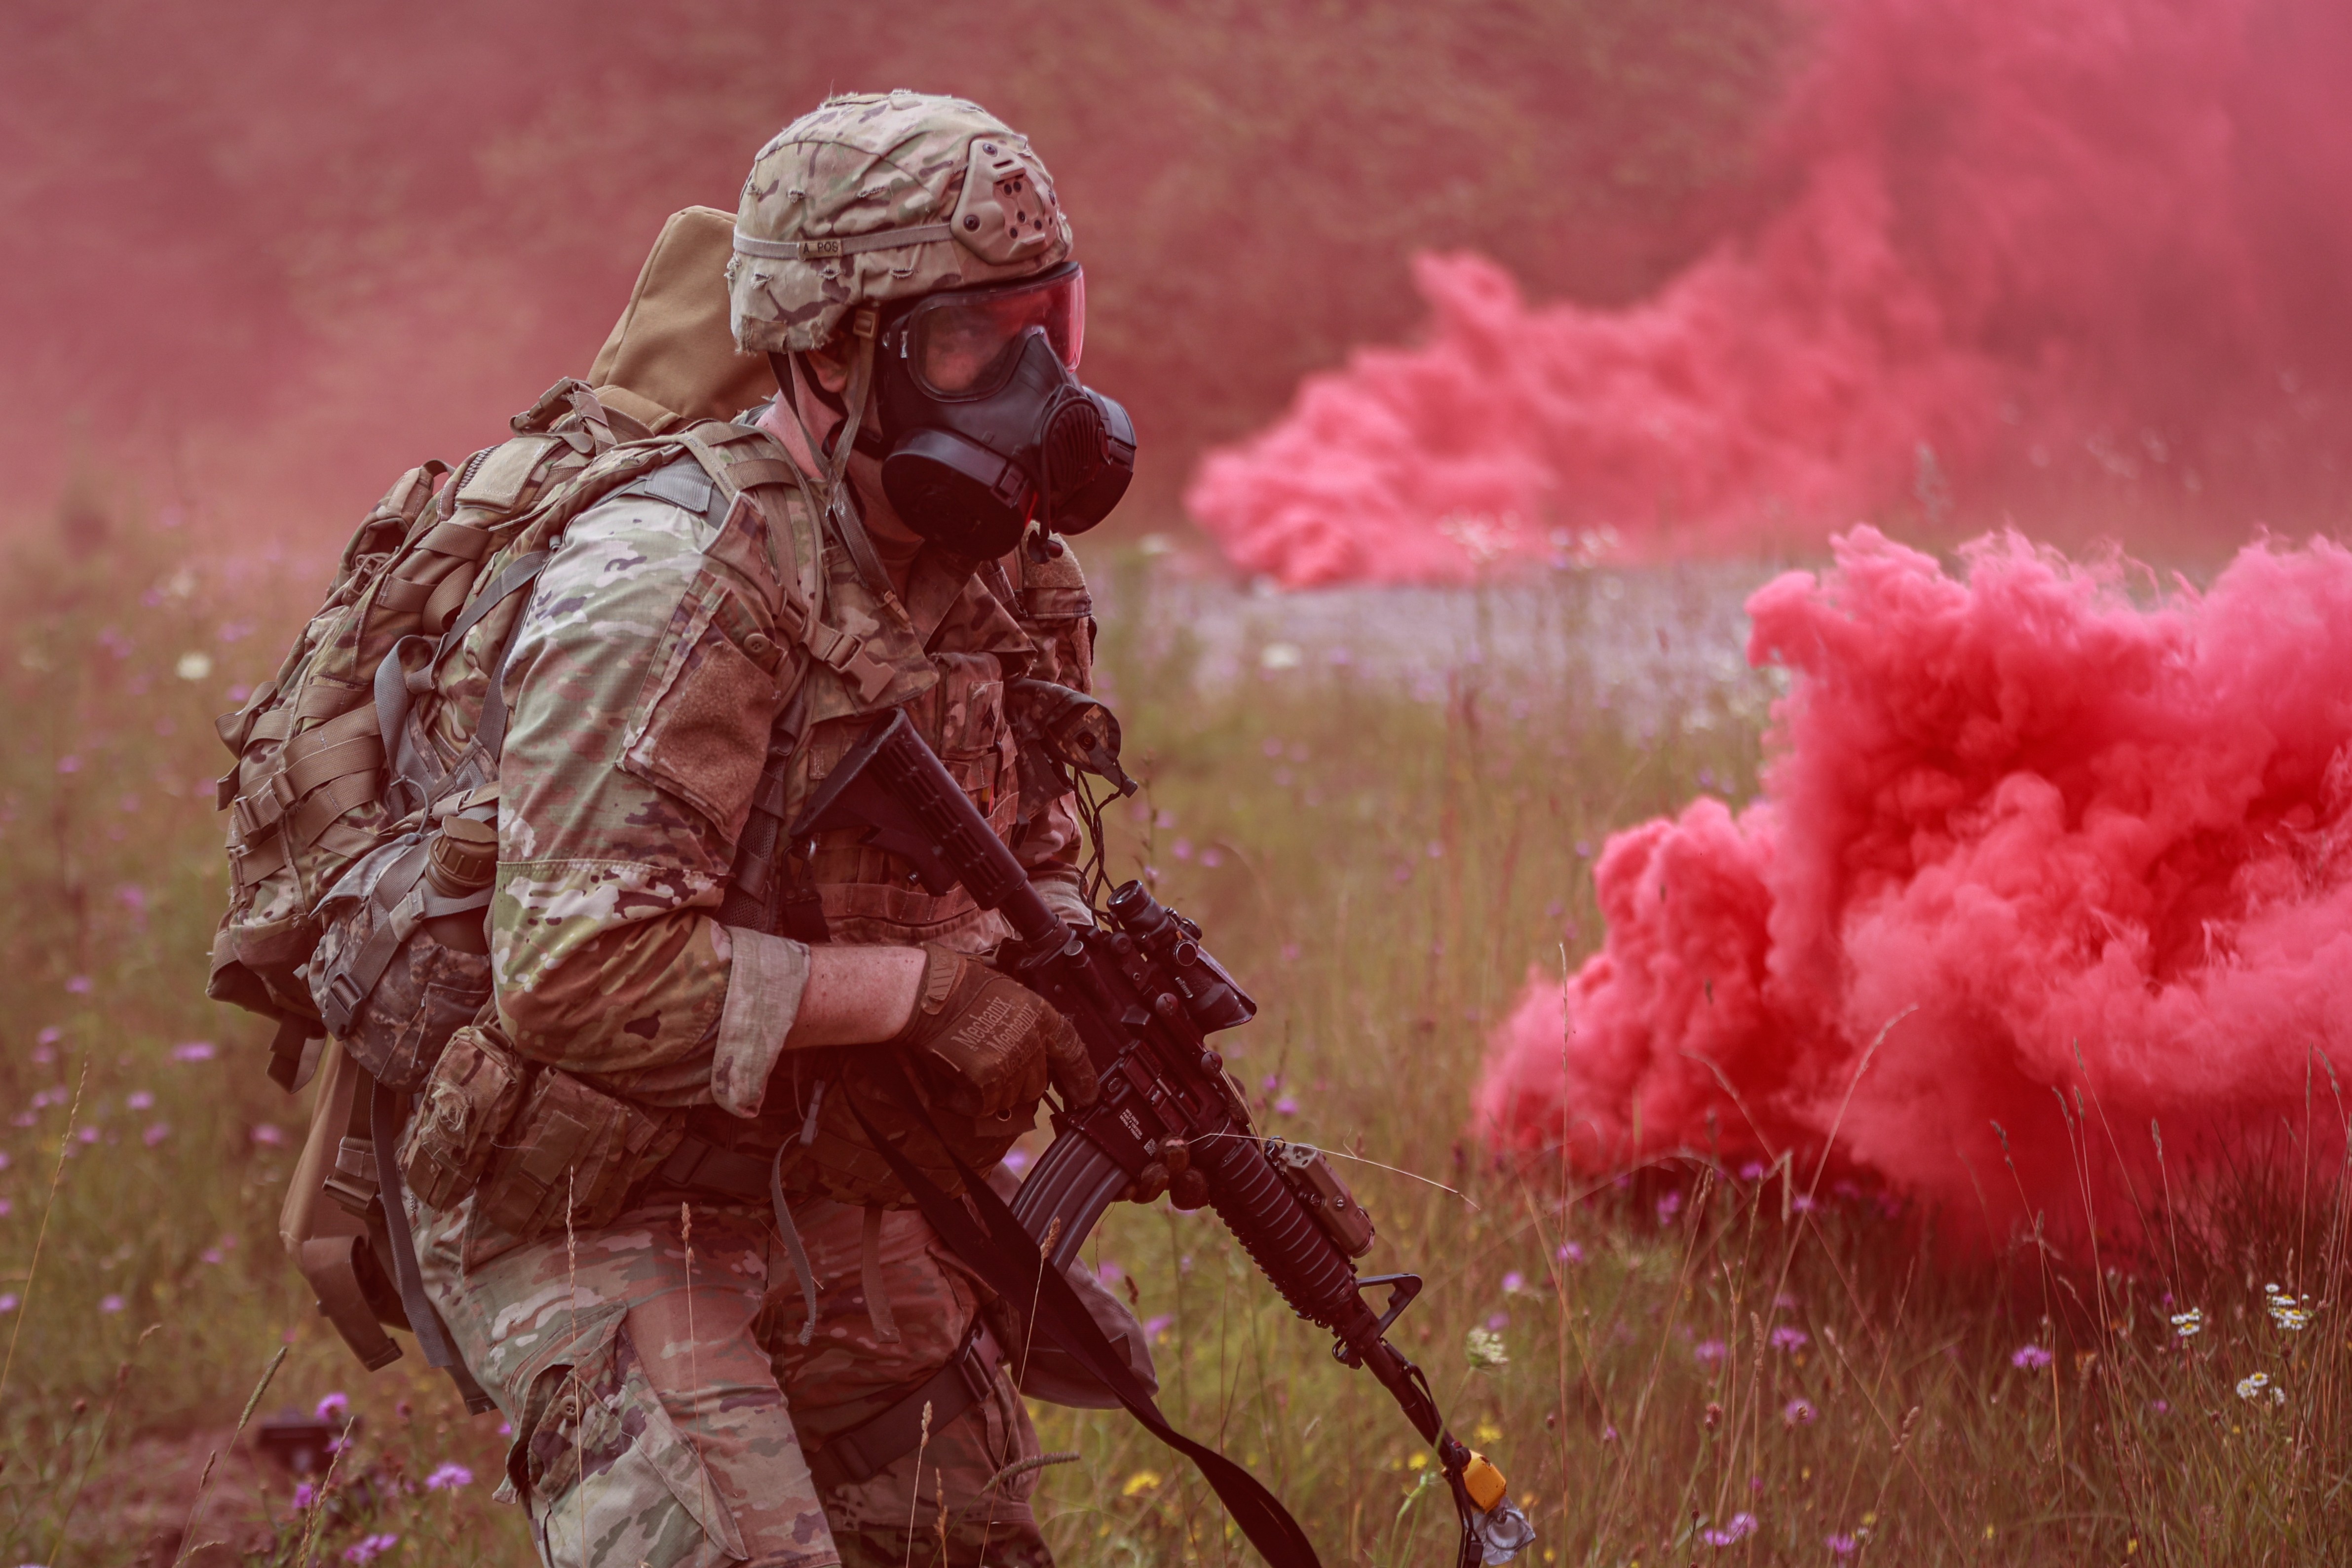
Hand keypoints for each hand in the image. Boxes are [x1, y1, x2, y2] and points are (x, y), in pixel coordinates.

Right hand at [897, 946, 1096, 1116]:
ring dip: (993, 1092)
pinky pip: (985, 1106)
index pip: (1072, 1052)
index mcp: (1040, 1014)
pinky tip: (957, 1079)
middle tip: (991, 1068)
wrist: (924, 993)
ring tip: (968, 1065)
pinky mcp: (987, 1081)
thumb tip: (1036, 1050)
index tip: (1087, 1096)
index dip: (1082, 1078)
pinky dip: (970, 1100)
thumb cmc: (957, 986)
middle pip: (1037, 1084)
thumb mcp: (1007, 993)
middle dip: (1018, 1083)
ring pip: (1011, 1098)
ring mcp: (1010, 1063)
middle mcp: (1030, 1040)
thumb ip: (1027, 1022)